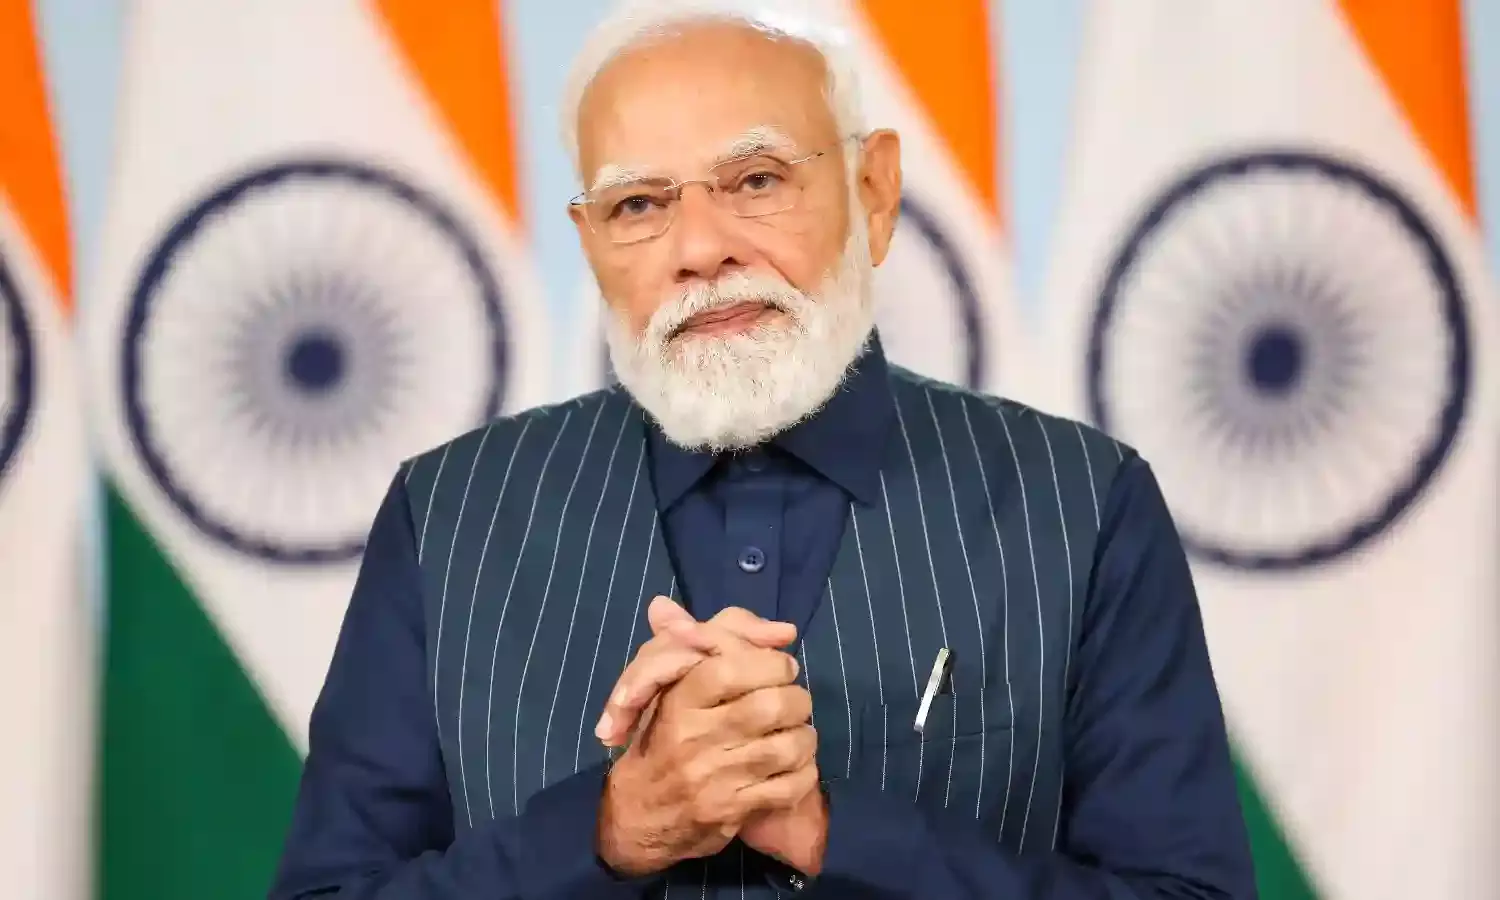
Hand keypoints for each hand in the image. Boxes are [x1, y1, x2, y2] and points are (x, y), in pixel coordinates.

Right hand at [596, 619, 814, 875]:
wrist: (639, 814)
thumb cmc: (661, 737)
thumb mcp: (671, 684)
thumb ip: (715, 641)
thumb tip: (764, 623)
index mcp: (677, 701)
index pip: (731, 669)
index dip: (770, 663)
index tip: (782, 667)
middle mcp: (693, 738)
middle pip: (770, 706)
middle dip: (796, 698)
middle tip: (795, 700)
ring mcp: (713, 778)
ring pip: (787, 746)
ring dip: (804, 736)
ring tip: (797, 731)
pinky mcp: (731, 812)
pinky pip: (789, 786)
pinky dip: (803, 772)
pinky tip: (794, 764)